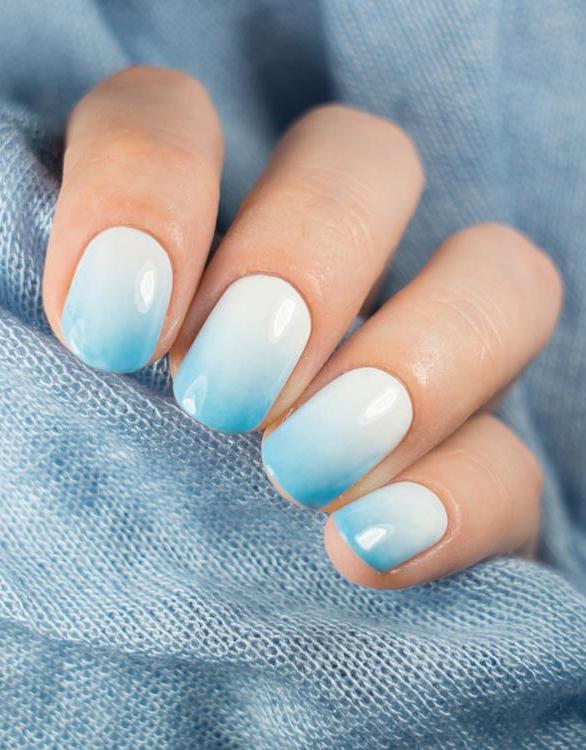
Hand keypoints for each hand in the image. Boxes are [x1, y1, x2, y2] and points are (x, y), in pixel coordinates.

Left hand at [43, 66, 561, 587]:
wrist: (150, 646)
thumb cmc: (67, 505)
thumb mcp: (32, 412)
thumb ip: (55, 329)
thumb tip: (88, 306)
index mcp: (189, 229)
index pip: (170, 115)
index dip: (150, 184)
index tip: (111, 325)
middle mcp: (314, 271)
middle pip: (364, 159)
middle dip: (303, 259)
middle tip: (225, 391)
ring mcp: (407, 363)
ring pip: (499, 277)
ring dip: (416, 360)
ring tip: (304, 467)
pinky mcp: (470, 474)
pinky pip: (510, 459)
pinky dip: (458, 495)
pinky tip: (369, 546)